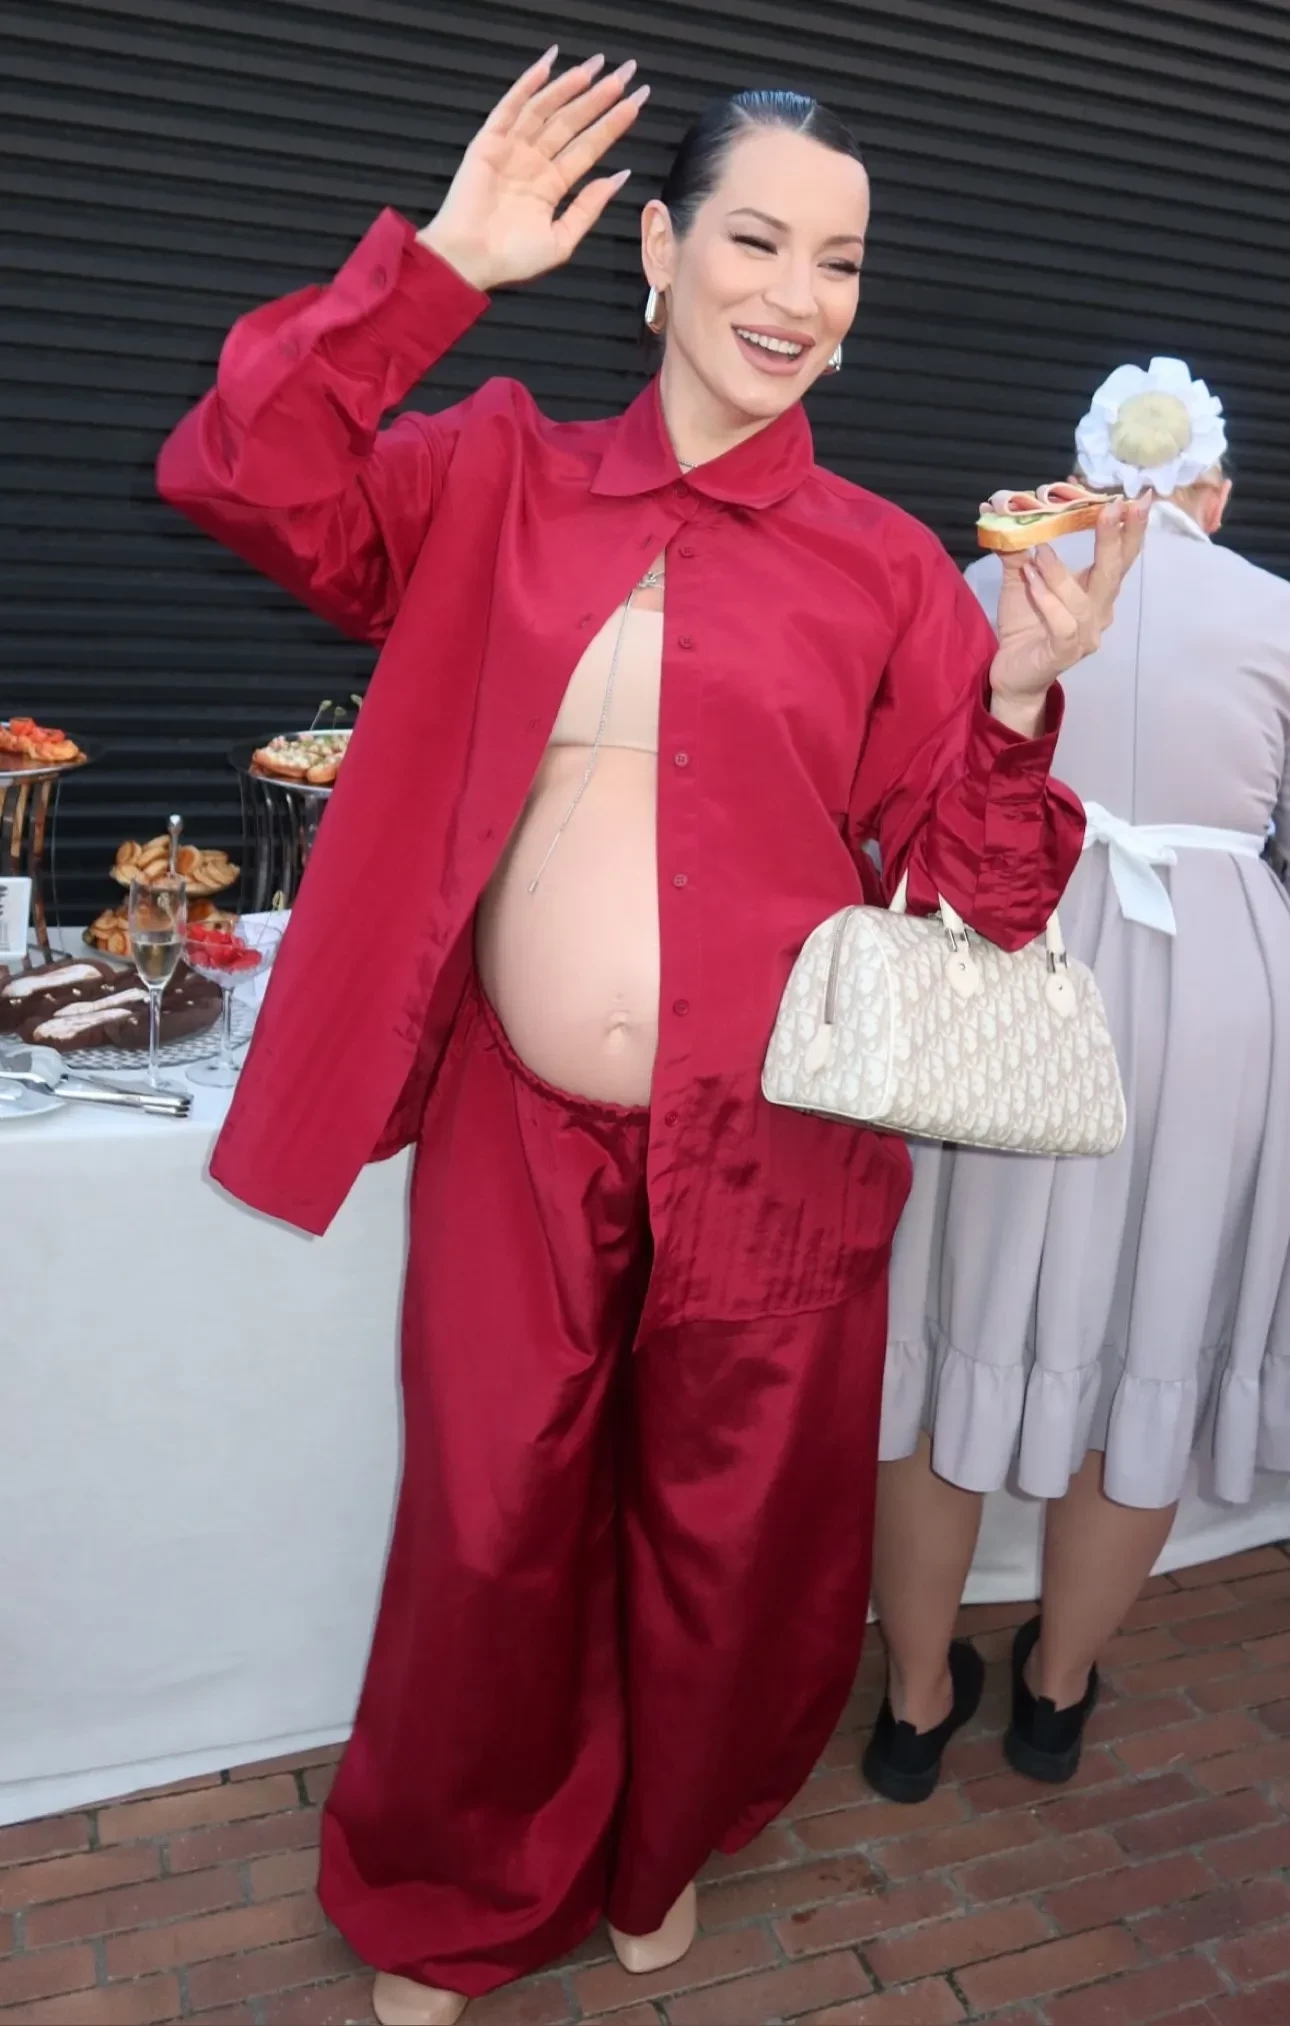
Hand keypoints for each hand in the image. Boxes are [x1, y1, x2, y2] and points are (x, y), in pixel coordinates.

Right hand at [417, 48, 648, 292]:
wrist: (469, 261)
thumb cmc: (512, 259)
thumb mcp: (562, 240)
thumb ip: (588, 208)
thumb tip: (620, 176)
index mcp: (553, 184)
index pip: (589, 146)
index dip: (613, 123)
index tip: (638, 99)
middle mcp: (535, 161)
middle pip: (572, 121)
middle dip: (599, 96)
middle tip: (626, 71)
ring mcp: (512, 148)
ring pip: (546, 109)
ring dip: (569, 86)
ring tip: (596, 66)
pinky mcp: (489, 142)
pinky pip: (510, 107)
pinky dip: (528, 85)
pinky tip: (549, 64)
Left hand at [989, 498, 1150, 733]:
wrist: (1012, 672)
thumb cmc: (1026, 624)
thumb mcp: (1021, 579)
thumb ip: (1018, 547)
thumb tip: (1000, 507)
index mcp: (1096, 590)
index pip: (1120, 556)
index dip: (1131, 529)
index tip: (1134, 499)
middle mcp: (1099, 611)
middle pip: (1115, 573)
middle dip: (1115, 539)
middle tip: (1112, 508)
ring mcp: (1085, 635)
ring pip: (1083, 600)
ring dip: (1060, 573)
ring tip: (1038, 553)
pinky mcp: (1065, 653)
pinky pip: (1063, 624)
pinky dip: (1047, 601)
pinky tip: (1031, 582)